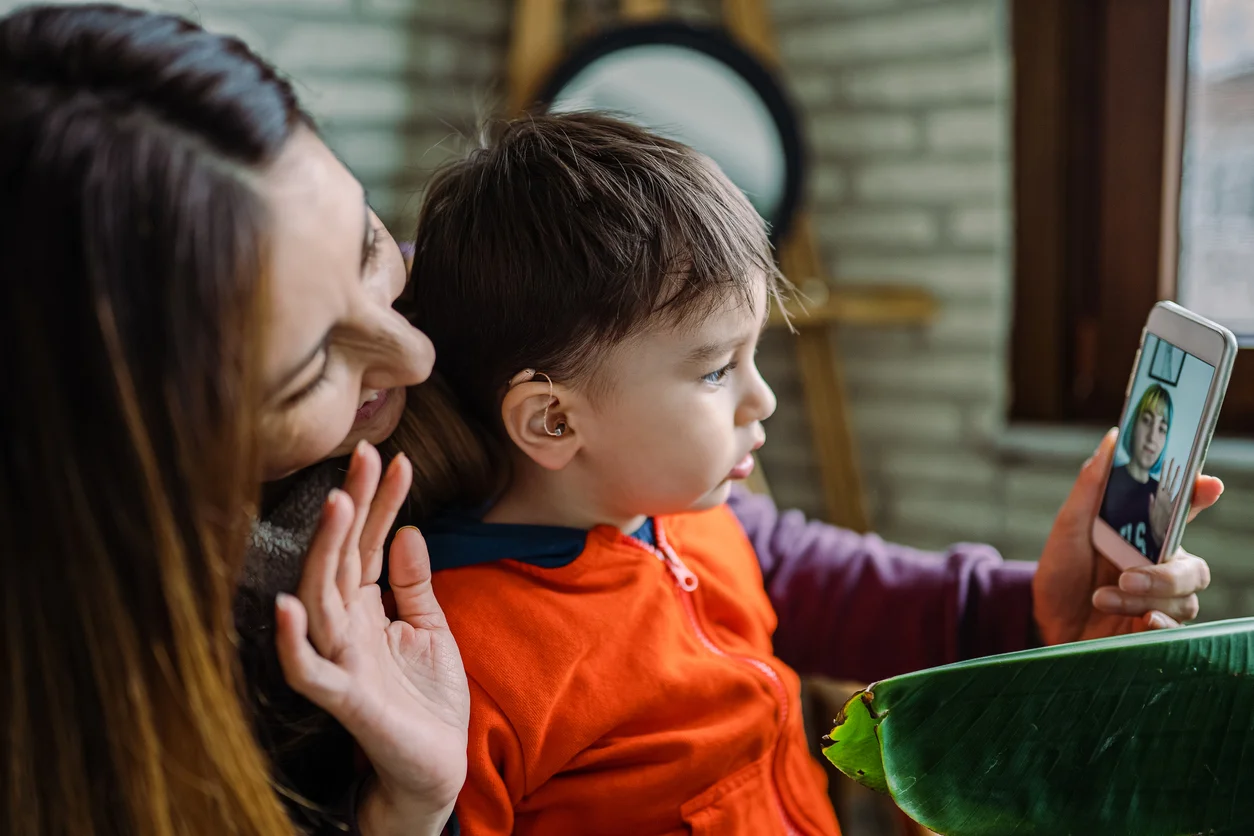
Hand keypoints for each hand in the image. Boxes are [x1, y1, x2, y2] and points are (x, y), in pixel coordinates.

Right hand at [274, 442, 469, 835]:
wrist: (437, 766)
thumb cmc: (427, 701)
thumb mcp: (429, 628)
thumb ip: (414, 583)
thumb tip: (408, 529)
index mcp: (366, 608)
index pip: (369, 544)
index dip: (380, 502)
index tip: (394, 458)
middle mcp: (346, 628)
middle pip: (341, 557)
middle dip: (353, 507)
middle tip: (363, 457)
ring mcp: (342, 661)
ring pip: (320, 598)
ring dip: (325, 552)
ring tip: (336, 503)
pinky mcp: (344, 699)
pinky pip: (309, 671)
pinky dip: (293, 642)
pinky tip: (288, 606)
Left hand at [1032, 429, 1221, 644]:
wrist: (1044, 619)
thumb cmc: (1061, 569)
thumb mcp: (1068, 526)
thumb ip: (1091, 487)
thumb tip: (1113, 439)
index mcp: (1145, 534)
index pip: (1184, 510)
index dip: (1201, 495)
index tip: (1208, 485)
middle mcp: (1160, 565)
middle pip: (1194, 568)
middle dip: (1165, 574)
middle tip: (1127, 575)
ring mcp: (1160, 599)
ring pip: (1183, 600)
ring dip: (1142, 598)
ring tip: (1102, 598)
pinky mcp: (1153, 628)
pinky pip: (1176, 630)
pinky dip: (1158, 624)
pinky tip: (1140, 622)